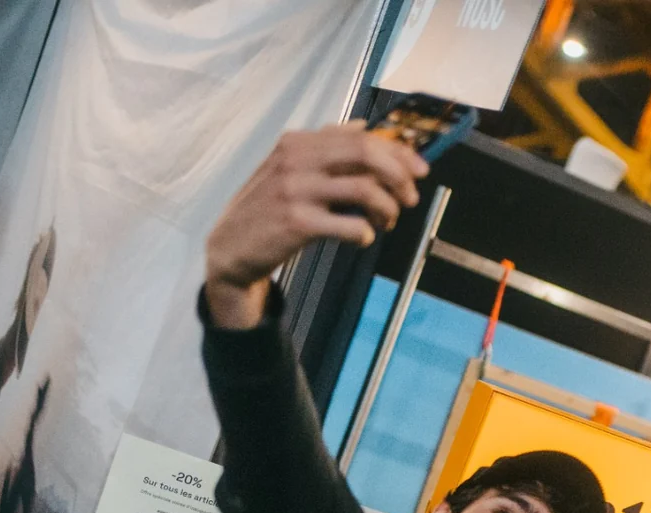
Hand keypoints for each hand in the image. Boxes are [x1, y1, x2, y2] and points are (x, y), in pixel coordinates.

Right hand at [204, 123, 427, 327]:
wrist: (230, 247)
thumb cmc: (268, 208)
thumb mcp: (289, 168)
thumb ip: (325, 147)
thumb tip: (366, 126)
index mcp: (298, 142)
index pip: (361, 136)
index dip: (398, 151)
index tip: (420, 170)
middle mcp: (296, 159)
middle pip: (367, 154)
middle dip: (399, 176)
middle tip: (410, 199)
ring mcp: (295, 190)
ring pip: (365, 190)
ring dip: (387, 209)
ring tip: (386, 223)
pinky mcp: (297, 223)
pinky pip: (351, 226)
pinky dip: (366, 234)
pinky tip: (361, 238)